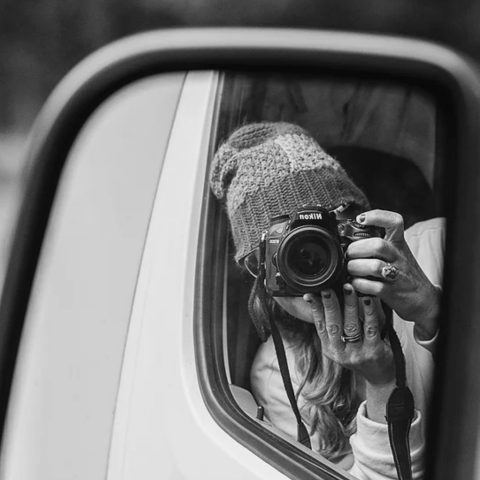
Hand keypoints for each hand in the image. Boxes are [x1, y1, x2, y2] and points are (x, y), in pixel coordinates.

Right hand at [304, 285, 394, 386]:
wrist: (382, 375)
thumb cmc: (361, 352)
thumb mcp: (342, 342)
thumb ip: (334, 325)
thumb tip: (323, 298)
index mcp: (329, 348)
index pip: (319, 325)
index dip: (315, 308)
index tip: (311, 293)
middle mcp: (340, 353)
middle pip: (333, 324)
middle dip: (330, 304)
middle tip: (328, 287)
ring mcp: (357, 354)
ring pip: (351, 325)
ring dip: (349, 304)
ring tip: (348, 288)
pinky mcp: (374, 352)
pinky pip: (371, 328)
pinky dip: (369, 312)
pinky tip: (368, 299)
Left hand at [347, 209, 439, 338]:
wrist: (423, 299)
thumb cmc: (404, 274)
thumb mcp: (396, 254)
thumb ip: (378, 245)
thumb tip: (349, 239)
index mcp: (398, 244)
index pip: (394, 222)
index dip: (377, 216)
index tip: (361, 219)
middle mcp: (398, 257)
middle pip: (377, 245)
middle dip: (356, 249)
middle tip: (349, 255)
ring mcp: (396, 274)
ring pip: (373, 266)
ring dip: (354, 267)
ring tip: (351, 270)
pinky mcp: (391, 292)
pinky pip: (370, 286)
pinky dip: (357, 284)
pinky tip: (355, 283)